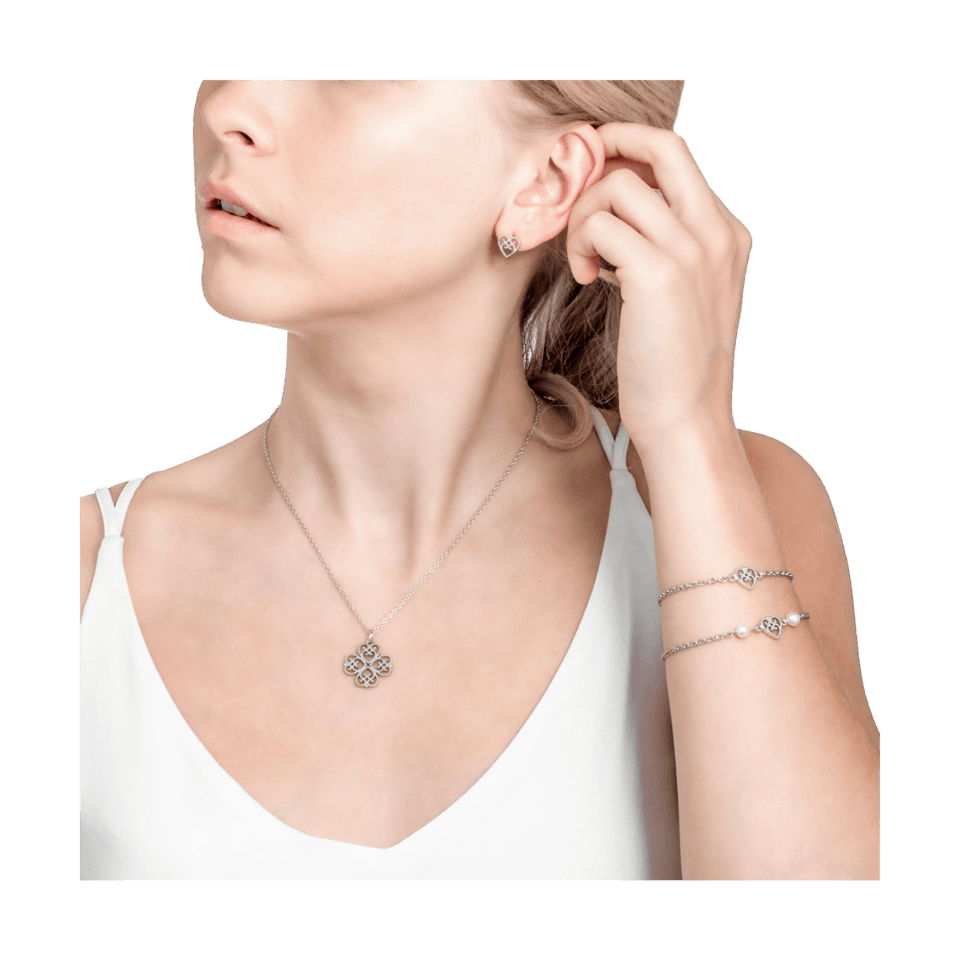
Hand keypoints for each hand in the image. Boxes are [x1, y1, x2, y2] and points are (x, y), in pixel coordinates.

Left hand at [566, 123, 752, 449]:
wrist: (686, 420)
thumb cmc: (671, 365)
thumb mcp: (676, 294)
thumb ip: (654, 247)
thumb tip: (607, 216)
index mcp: (726, 234)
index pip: (676, 160)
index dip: (627, 154)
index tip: (593, 172)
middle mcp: (717, 232)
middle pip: (662, 144)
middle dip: (609, 144)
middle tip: (574, 175)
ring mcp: (693, 249)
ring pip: (618, 185)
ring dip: (583, 215)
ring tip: (584, 260)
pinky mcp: (660, 273)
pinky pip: (600, 224)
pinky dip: (580, 245)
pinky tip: (587, 278)